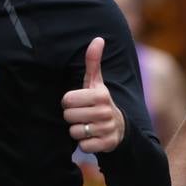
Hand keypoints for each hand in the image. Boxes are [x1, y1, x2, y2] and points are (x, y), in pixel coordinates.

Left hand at [62, 37, 126, 152]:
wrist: (119, 127)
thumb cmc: (100, 101)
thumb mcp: (96, 83)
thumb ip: (93, 62)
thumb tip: (98, 39)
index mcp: (101, 95)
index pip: (66, 100)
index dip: (69, 102)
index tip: (79, 103)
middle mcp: (105, 111)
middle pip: (68, 116)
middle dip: (72, 117)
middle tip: (82, 115)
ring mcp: (106, 129)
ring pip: (74, 132)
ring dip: (77, 130)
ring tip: (87, 126)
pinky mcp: (106, 144)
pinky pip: (83, 146)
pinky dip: (85, 144)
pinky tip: (92, 137)